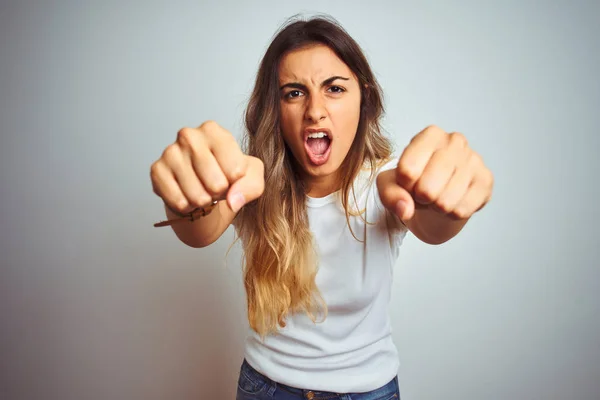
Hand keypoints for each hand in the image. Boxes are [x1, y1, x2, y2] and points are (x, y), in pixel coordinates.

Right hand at [150, 120, 263, 213]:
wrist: (202, 186)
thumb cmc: (228, 175)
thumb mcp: (251, 176)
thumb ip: (252, 185)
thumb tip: (232, 200)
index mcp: (213, 131)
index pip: (236, 171)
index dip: (237, 182)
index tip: (231, 176)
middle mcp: (189, 136)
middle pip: (216, 184)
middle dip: (220, 194)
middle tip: (216, 187)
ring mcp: (170, 152)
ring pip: (197, 196)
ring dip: (204, 202)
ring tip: (202, 191)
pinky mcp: (157, 171)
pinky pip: (179, 202)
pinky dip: (188, 207)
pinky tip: (188, 196)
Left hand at [378, 125, 493, 220]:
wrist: (436, 196)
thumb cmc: (412, 183)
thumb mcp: (390, 184)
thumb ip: (390, 194)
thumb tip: (405, 209)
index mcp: (430, 135)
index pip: (407, 170)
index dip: (404, 186)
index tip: (408, 182)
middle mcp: (455, 141)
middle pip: (427, 189)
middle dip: (421, 199)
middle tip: (423, 193)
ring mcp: (474, 160)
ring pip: (445, 203)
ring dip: (436, 208)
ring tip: (437, 196)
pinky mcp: (486, 181)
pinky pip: (461, 210)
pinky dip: (451, 214)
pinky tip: (452, 201)